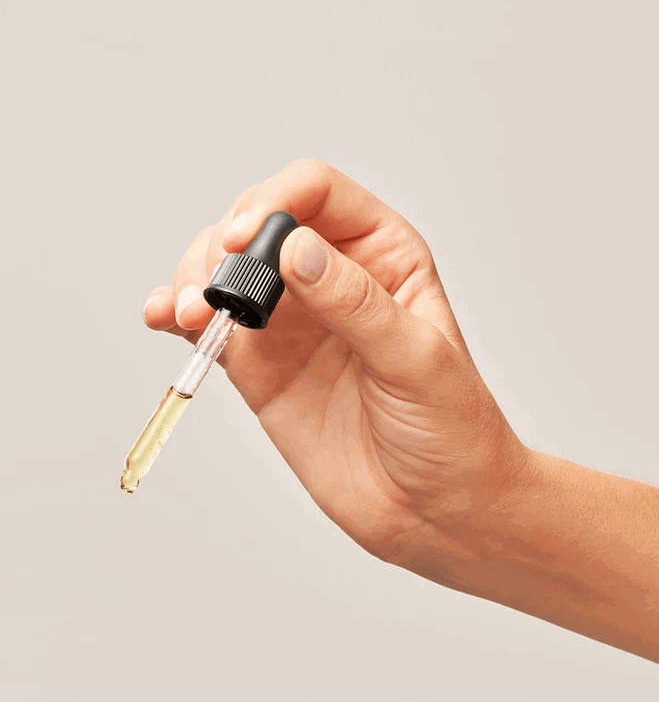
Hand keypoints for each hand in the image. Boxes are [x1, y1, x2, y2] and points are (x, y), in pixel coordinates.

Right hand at [143, 159, 530, 583]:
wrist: (436, 509)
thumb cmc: (450, 429)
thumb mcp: (416, 359)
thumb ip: (355, 303)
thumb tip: (294, 248)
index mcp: (382, 254)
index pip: (316, 192)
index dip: (274, 201)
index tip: (247, 239)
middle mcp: (330, 276)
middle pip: (257, 222)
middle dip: (224, 244)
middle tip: (218, 290)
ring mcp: (291, 321)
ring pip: (224, 268)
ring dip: (194, 277)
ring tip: (192, 312)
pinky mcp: (261, 366)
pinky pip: (209, 325)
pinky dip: (177, 315)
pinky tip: (166, 318)